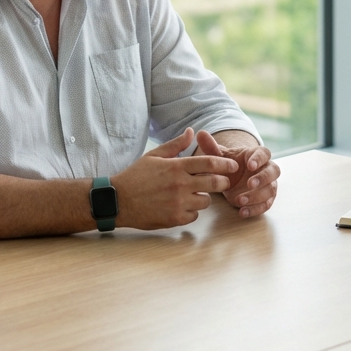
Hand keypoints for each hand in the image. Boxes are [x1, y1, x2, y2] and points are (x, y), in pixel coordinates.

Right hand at [113, 128, 239, 229]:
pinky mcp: (174, 218)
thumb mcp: (154, 155)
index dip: (225, 163)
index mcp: (176, 167)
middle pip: (215, 182)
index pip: (209, 163)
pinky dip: (192, 211)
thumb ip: (176, 145)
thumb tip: (192, 132)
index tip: (233, 165)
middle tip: (223, 181)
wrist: (118, 200)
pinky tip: (183, 206)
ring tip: (195, 193)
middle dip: (223, 181)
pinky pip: (194, 215)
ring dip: (205, 197)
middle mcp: (180, 184)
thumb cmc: (136, 176)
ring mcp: (178, 203)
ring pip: (206, 201)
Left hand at [194, 130, 278, 217]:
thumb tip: (200, 133)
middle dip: (263, 178)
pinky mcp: (266, 199)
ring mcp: (268, 185)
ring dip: (257, 196)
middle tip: (249, 184)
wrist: (233, 178)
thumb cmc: (229, 165)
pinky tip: (242, 212)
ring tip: (240, 200)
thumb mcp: (219, 156)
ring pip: (271, 189)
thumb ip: (211, 147)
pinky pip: (266, 205)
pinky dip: (255, 209)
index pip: (264, 153)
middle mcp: (266, 169)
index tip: (250, 165)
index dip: (259, 159)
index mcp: (257, 155)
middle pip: (273, 171)